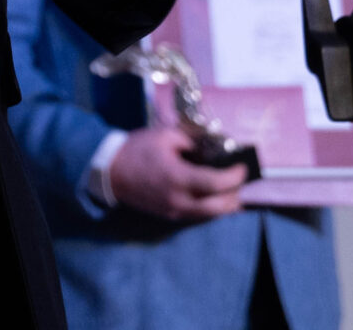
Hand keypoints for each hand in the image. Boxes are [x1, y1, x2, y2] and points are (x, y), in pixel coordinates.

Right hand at [106, 124, 246, 221]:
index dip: (234, 177)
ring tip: (234, 192)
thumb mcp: (165, 135)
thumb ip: (192, 141)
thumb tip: (212, 147)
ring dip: (225, 206)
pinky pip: (197, 216)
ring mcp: (174, 211)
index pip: (216, 184)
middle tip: (240, 181)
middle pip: (218, 208)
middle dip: (235, 195)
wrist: (109, 171)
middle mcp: (178, 200)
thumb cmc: (137, 150)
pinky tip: (216, 199)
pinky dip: (211, 209)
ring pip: (209, 216)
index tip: (242, 167)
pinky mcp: (169, 215)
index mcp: (178, 178)